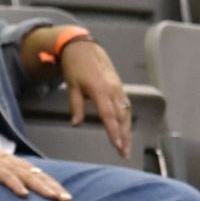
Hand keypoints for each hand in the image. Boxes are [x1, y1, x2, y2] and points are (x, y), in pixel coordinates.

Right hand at [0, 135, 71, 200]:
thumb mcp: (4, 168)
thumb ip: (16, 177)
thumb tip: (28, 191)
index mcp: (20, 166)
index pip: (42, 176)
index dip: (56, 186)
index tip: (67, 198)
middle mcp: (17, 165)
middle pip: (40, 177)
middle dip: (54, 188)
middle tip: (66, 200)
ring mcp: (6, 166)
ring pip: (27, 177)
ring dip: (41, 187)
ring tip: (53, 197)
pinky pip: (7, 177)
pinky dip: (16, 185)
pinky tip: (24, 194)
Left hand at [58, 38, 131, 158]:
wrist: (83, 47)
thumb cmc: (75, 66)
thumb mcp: (72, 86)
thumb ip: (75, 105)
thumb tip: (76, 123)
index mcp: (100, 90)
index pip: (109, 116)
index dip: (114, 132)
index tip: (118, 146)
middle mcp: (113, 90)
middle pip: (122, 117)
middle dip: (125, 136)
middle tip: (124, 153)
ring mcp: (118, 87)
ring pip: (126, 112)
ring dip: (128, 130)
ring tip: (126, 146)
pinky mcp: (119, 86)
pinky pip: (126, 105)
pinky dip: (127, 119)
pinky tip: (126, 129)